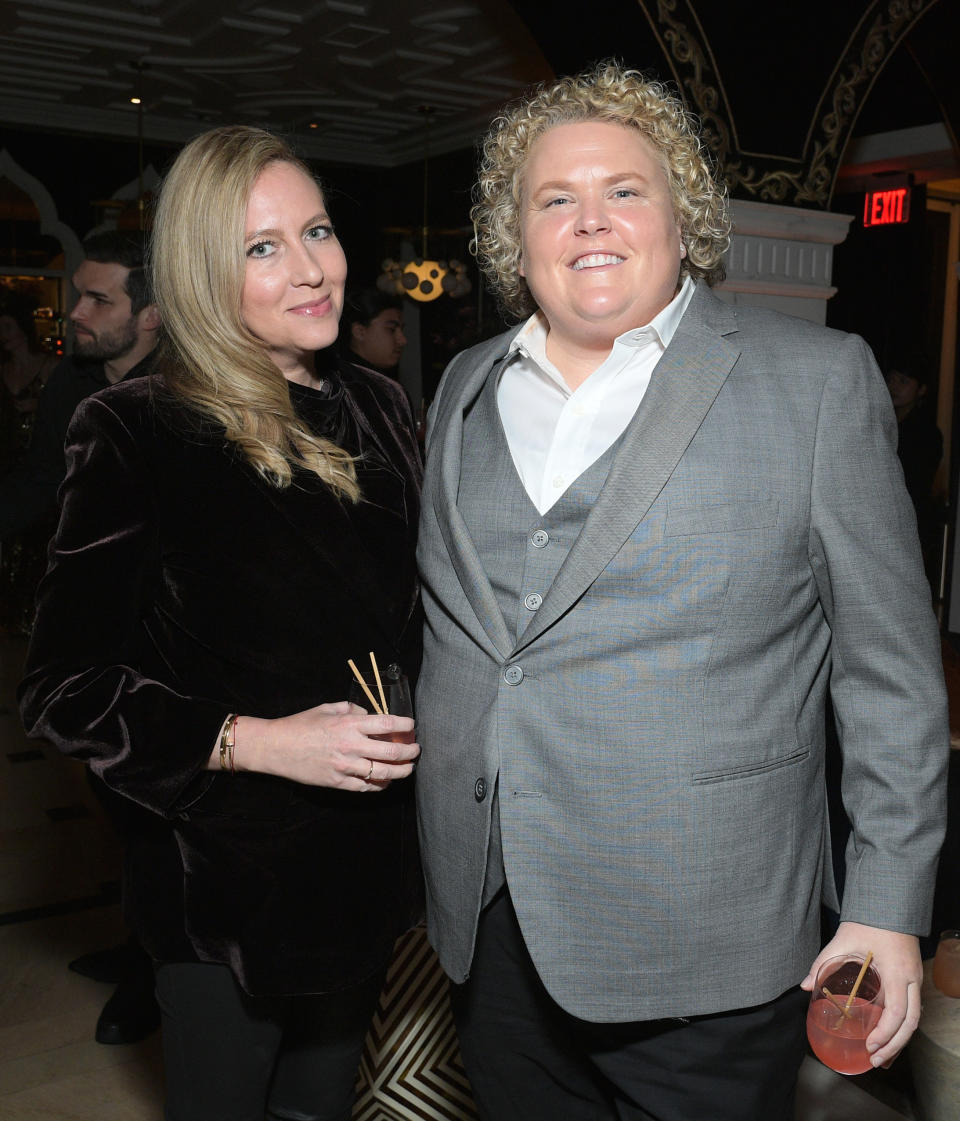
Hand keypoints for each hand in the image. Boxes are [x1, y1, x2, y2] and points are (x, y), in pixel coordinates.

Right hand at [234, 702, 418, 791]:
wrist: (276, 748)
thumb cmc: (300, 724)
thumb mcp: (327, 708)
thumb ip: (351, 709)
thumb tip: (369, 714)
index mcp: (349, 725)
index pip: (388, 725)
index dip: (405, 726)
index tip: (412, 726)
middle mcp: (351, 746)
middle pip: (392, 753)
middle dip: (410, 752)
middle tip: (416, 750)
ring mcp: (345, 767)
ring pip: (383, 774)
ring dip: (401, 771)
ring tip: (408, 768)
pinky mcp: (338, 783)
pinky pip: (366, 787)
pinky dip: (379, 785)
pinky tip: (386, 781)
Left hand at [801, 922, 921, 1067]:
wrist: (889, 905)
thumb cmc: (868, 921)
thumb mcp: (843, 940)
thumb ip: (823, 963)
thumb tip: (806, 985)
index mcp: (897, 971)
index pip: (897, 1012)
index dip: (885, 1034)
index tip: (870, 1046)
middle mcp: (911, 979)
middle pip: (911, 1022)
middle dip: (895, 1045)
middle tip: (876, 1061)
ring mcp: (915, 979)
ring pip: (914, 1019)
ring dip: (899, 1040)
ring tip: (883, 1058)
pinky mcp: (912, 979)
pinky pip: (912, 1009)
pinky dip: (901, 1027)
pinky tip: (889, 1037)